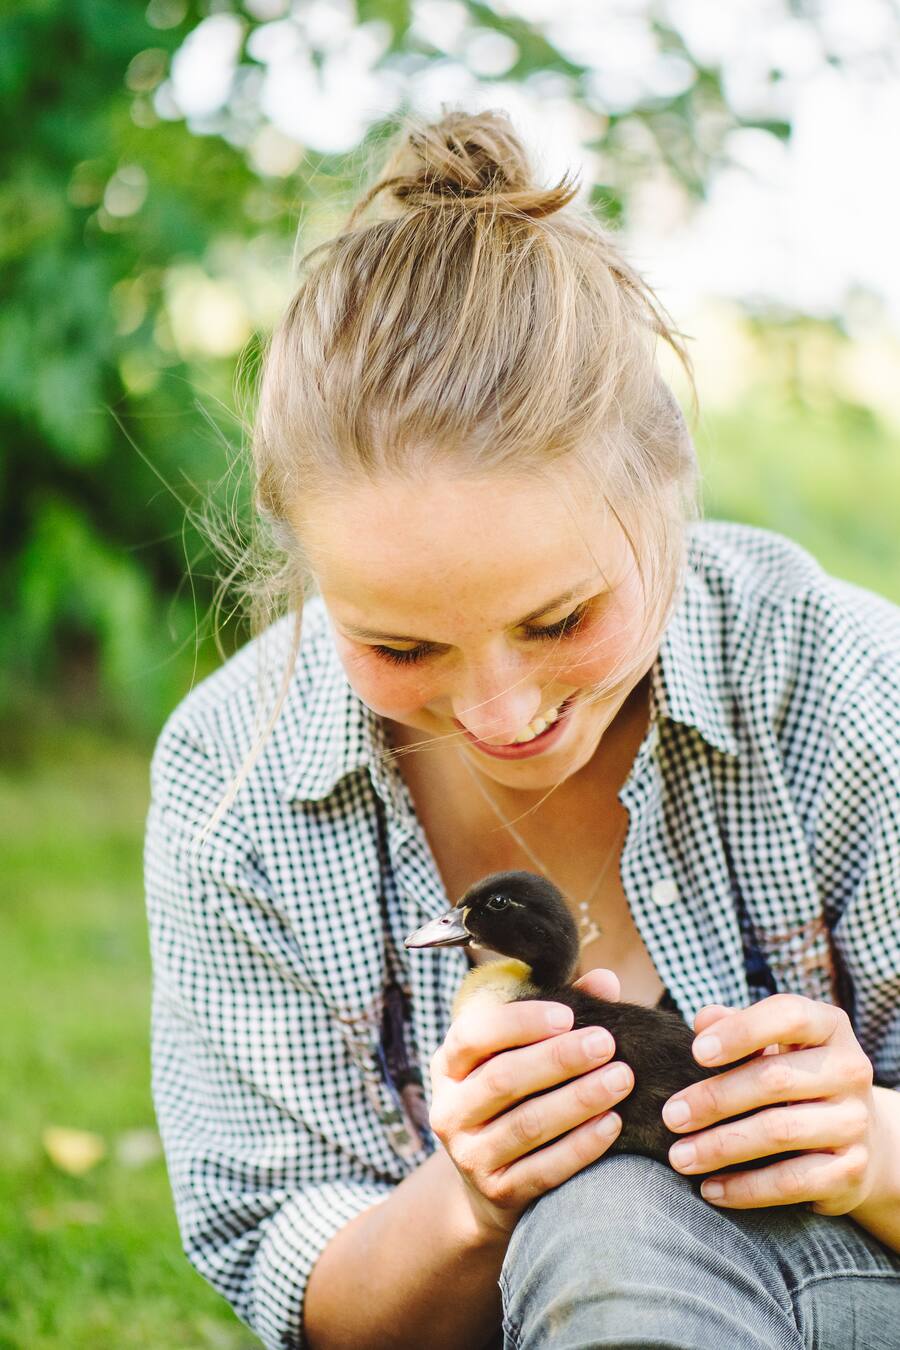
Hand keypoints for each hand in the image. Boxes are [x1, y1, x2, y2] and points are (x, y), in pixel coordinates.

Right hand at [429, 968, 631, 1241]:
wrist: (491, 1183)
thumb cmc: (517, 1096)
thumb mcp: (522, 1052)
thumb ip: (561, 1014)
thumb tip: (605, 981)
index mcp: (450, 1064)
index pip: (473, 1034)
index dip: (519, 1022)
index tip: (567, 1015)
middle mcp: (450, 1109)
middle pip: (503, 1079)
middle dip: (559, 1059)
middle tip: (607, 1043)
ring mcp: (470, 1155)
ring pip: (526, 1125)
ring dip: (578, 1100)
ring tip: (621, 1079)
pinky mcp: (498, 1192)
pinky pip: (544, 1169)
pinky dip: (581, 1146)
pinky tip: (612, 1123)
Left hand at [661, 993, 881, 1214]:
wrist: (857, 1138)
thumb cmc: (794, 1077)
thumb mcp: (772, 1043)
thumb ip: (735, 1025)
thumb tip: (704, 1021)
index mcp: (829, 1026)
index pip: (789, 1016)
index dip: (740, 1031)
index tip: (695, 1052)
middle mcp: (850, 1070)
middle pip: (775, 1079)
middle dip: (714, 1099)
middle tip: (671, 1116)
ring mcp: (855, 1121)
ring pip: (780, 1132)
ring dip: (721, 1147)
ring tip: (680, 1157)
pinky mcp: (852, 1170)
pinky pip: (791, 1181)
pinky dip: (745, 1188)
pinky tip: (711, 1188)